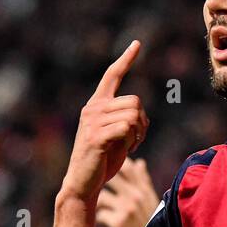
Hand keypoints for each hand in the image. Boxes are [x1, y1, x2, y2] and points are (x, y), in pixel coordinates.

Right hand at [62, 40, 147, 201]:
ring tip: (130, 146)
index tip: (137, 43)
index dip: (126, 59)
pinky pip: (127, 127)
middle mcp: (92, 108)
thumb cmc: (102, 161)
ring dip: (139, 133)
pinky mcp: (96, 136)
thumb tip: (139, 113)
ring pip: (133, 114)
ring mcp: (92, 121)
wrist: (83, 183)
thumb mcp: (116, 135)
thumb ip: (124, 119)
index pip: (112, 75)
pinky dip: (133, 140)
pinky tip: (127, 150)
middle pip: (135, 101)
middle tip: (136, 139)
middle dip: (143, 122)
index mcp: (96, 105)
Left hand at [97, 157, 159, 226]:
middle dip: (99, 180)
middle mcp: (136, 196)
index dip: (113, 164)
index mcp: (143, 190)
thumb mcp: (150, 199)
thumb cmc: (150, 222)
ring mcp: (127, 208)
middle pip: (112, 177)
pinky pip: (101, 214)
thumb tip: (139, 162)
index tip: (103, 167)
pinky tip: (100, 220)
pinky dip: (99, 217)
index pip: (128, 168)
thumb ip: (143, 181)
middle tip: (91, 185)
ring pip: (103, 195)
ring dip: (97, 202)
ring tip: (94, 206)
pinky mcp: (119, 222)